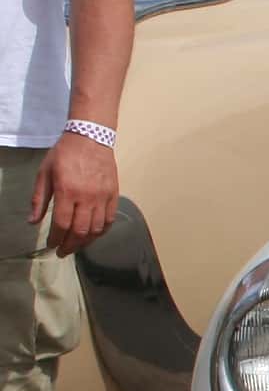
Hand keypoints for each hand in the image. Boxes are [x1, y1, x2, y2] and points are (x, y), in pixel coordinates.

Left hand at [28, 133, 118, 256]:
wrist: (90, 138)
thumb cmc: (64, 154)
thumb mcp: (44, 173)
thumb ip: (39, 199)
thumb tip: (32, 221)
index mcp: (67, 191)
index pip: (62, 223)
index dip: (56, 239)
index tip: (51, 245)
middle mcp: (87, 197)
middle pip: (80, 230)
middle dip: (70, 245)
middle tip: (63, 252)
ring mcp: (102, 197)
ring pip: (96, 228)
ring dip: (86, 241)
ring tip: (77, 246)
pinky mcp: (114, 195)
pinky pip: (109, 219)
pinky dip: (102, 231)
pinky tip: (93, 235)